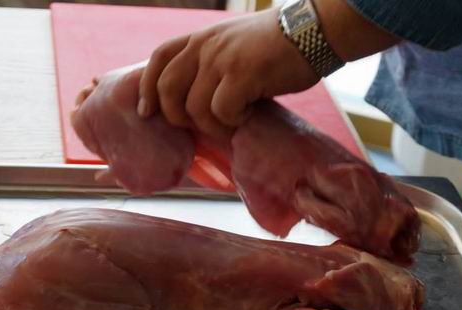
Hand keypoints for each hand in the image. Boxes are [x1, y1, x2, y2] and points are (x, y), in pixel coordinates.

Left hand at [137, 8, 318, 138]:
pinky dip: (233, 123)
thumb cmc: (279, 46)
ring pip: (195, 108)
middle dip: (176, 116)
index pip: (160, 58)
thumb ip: (212, 65)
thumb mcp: (235, 45)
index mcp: (201, 37)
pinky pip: (222, 112)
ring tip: (234, 123)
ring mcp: (222, 58)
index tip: (146, 111)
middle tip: (199, 127)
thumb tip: (195, 104)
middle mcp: (205, 45)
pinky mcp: (242, 73)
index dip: (147, 87)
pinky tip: (248, 116)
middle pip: (168, 89)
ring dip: (213, 126)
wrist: (315, 30)